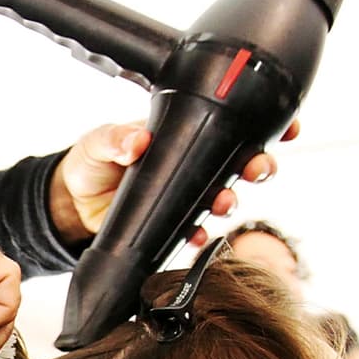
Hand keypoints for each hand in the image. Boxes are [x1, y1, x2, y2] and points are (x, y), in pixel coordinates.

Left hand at [49, 120, 300, 245]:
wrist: (74, 205)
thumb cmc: (90, 164)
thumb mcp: (98, 143)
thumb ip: (116, 139)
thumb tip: (136, 140)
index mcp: (178, 134)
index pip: (226, 123)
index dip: (261, 125)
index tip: (285, 127)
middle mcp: (189, 163)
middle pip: (237, 161)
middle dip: (256, 164)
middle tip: (257, 168)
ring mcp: (183, 194)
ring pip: (222, 195)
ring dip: (230, 200)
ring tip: (225, 202)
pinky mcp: (172, 223)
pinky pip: (195, 230)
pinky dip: (199, 233)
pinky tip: (197, 234)